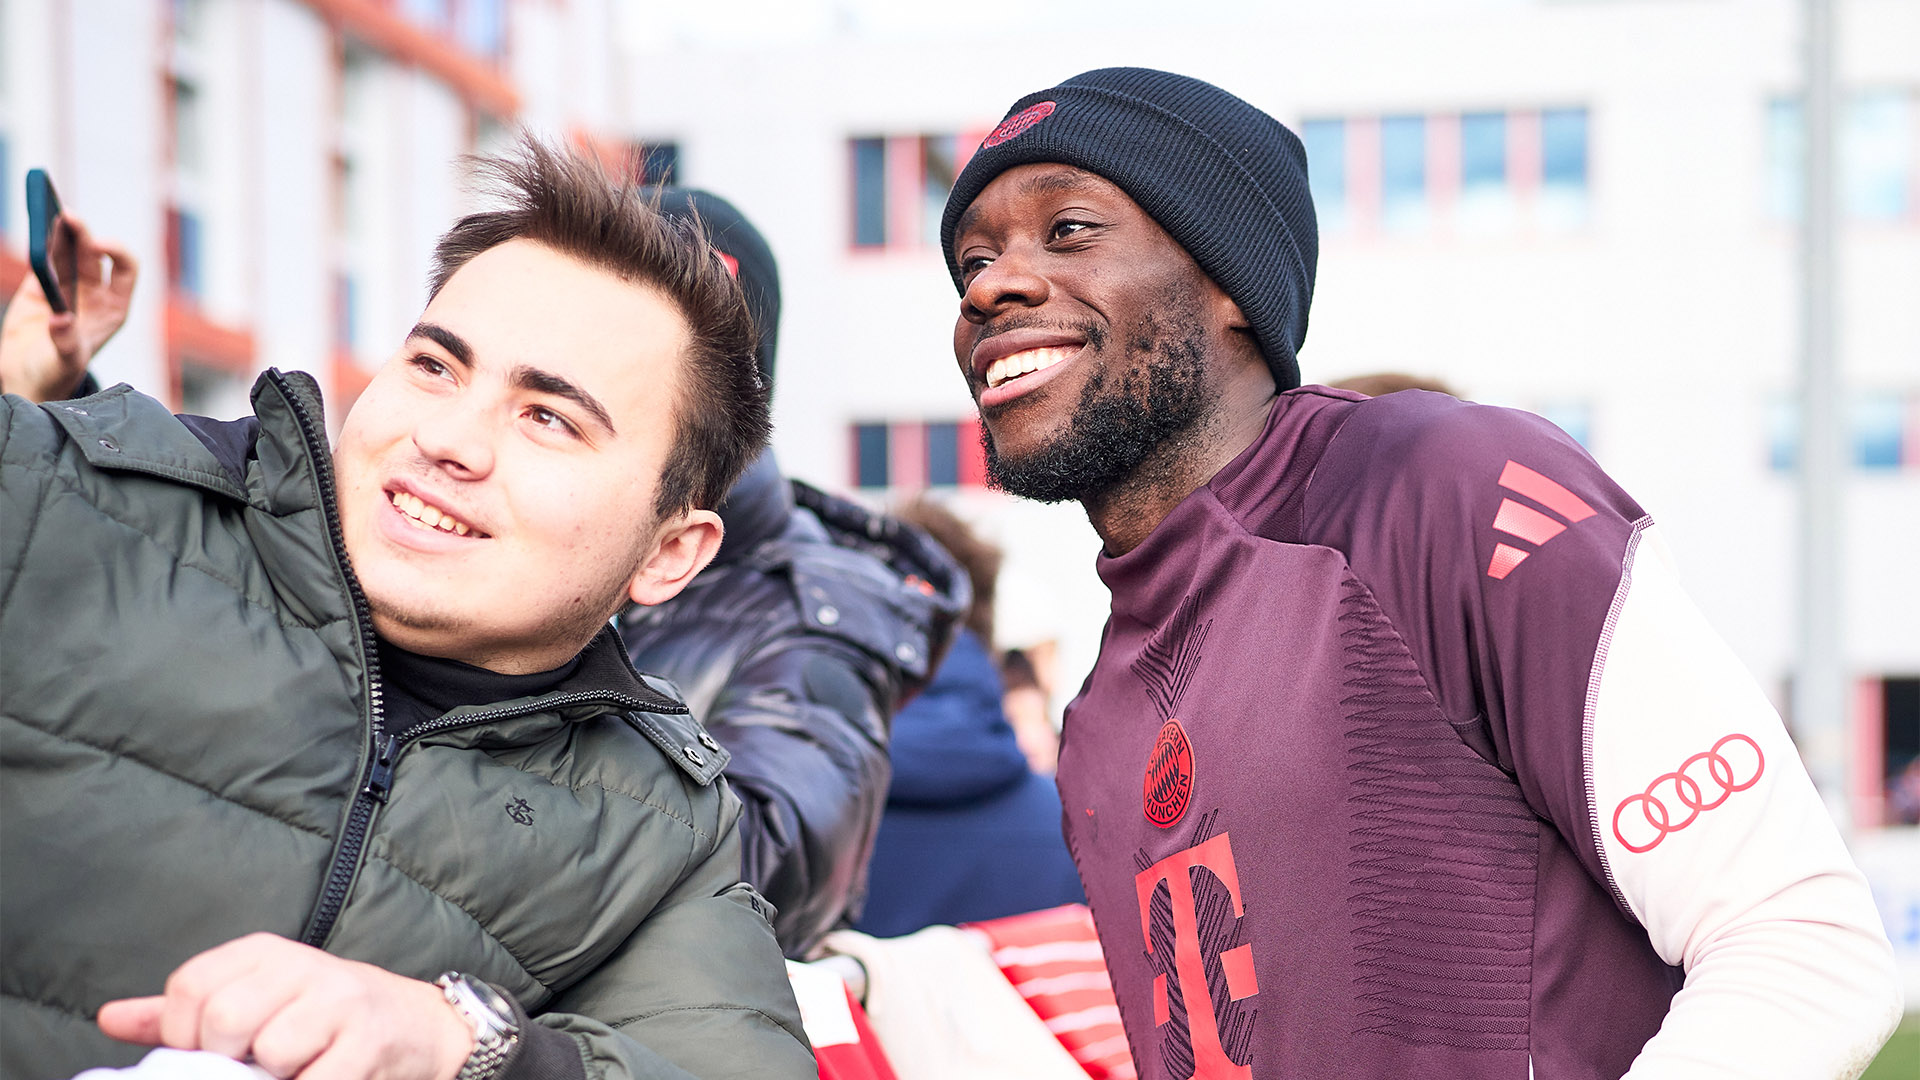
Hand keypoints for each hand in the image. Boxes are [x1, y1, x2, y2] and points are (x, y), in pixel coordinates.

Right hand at [0, 215, 137, 401]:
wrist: (26, 379)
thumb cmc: (56, 374)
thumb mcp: (65, 361)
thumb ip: (67, 341)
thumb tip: (61, 317)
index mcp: (113, 308)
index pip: (125, 269)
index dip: (117, 252)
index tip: (98, 245)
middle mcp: (93, 293)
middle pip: (92, 254)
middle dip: (82, 234)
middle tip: (67, 217)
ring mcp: (66, 287)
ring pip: (67, 251)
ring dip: (60, 231)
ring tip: (49, 211)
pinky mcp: (39, 286)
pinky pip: (43, 258)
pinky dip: (41, 242)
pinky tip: (38, 228)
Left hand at [96, 932, 474, 1079]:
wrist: (416, 1026)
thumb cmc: (321, 1018)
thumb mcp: (254, 999)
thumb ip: (183, 1012)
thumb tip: (110, 1017)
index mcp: (262, 951)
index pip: (189, 987)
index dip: (183, 1035)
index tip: (208, 1051)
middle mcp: (302, 965)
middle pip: (225, 1020)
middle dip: (230, 1059)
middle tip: (253, 1066)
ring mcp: (340, 1001)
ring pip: (271, 1052)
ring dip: (277, 1078)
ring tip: (294, 1069)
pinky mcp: (368, 1041)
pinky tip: (318, 1075)